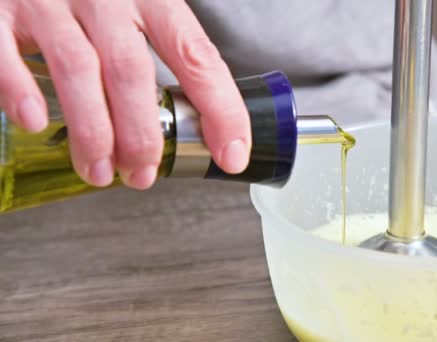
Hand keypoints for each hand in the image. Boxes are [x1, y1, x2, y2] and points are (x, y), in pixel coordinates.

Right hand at [0, 0, 251, 188]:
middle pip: (132, 71)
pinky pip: (5, 52)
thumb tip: (198, 120)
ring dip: (92, 132)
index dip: (220, 108)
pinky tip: (35, 122)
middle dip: (142, 134)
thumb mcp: (138, 8)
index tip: (231, 154)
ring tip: (100, 171)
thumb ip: (162, 51)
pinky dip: (22, 91)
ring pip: (78, 70)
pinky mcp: (0, 9)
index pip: (196, 56)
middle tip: (143, 174)